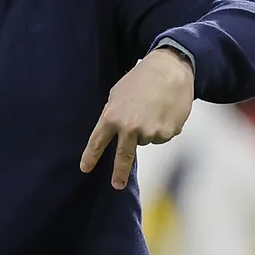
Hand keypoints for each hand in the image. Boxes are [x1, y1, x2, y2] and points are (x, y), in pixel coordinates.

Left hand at [79, 47, 194, 189]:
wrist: (169, 70)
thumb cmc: (140, 79)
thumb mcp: (117, 95)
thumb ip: (113, 115)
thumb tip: (112, 132)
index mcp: (112, 116)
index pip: (98, 141)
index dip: (91, 156)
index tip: (85, 168)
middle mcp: (130, 128)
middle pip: (123, 156)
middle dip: (119, 172)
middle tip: (116, 185)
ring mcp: (150, 132)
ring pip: (146, 140)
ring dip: (148, 130)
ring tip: (152, 108)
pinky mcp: (168, 132)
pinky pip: (163, 135)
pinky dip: (163, 127)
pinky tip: (165, 111)